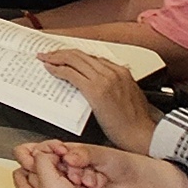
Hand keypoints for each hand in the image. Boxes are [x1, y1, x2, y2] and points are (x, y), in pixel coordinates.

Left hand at [16, 140, 115, 187]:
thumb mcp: (48, 181)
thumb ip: (41, 161)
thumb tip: (42, 150)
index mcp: (35, 183)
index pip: (27, 162)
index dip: (34, 154)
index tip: (45, 153)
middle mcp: (48, 185)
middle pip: (49, 160)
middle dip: (58, 160)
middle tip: (65, 162)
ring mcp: (66, 186)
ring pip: (68, 165)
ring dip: (75, 169)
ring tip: (77, 179)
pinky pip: (84, 172)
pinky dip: (86, 174)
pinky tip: (88, 183)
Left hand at [40, 50, 160, 146]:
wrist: (142, 134)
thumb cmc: (135, 122)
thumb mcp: (127, 95)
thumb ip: (114, 85)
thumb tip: (96, 84)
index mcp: (121, 72)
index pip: (92, 57)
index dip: (74, 55)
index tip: (64, 57)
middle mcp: (113, 71)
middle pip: (81, 55)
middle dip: (61, 53)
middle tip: (48, 55)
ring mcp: (104, 79)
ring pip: (74, 60)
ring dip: (56, 58)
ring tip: (45, 59)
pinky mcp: (96, 90)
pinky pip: (71, 73)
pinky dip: (57, 69)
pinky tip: (50, 70)